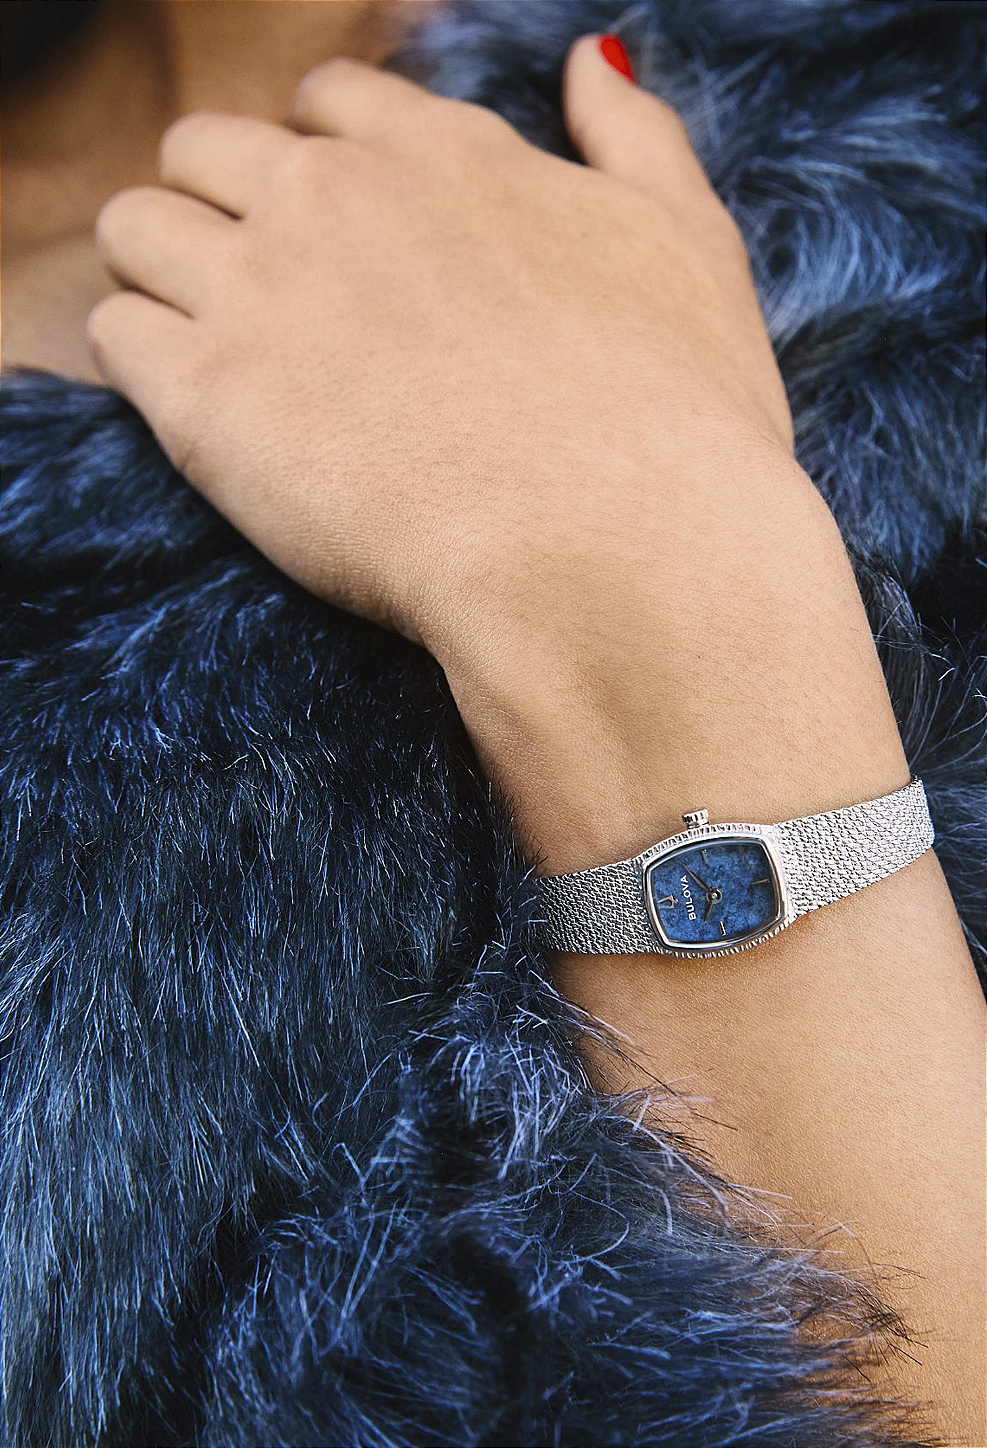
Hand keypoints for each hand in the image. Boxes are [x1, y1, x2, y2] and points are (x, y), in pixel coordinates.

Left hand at [89, 36, 802, 661]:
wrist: (616, 552)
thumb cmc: (675, 419)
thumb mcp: (690, 245)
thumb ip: (634, 139)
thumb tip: (592, 62)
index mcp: (442, 155)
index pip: (329, 106)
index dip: (320, 161)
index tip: (337, 232)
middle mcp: (334, 198)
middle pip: (208, 149)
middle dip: (221, 203)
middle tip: (266, 296)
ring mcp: (261, 291)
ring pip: (137, 228)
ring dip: (162, 271)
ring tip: (215, 348)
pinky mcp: (206, 400)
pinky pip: (117, 337)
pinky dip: (143, 361)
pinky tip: (202, 409)